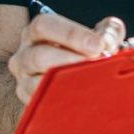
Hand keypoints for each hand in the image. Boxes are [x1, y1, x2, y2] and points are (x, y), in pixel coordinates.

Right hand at [8, 12, 124, 105]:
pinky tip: (85, 101)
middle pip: (38, 56)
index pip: (44, 26)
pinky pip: (42, 108)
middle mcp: (23, 56)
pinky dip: (64, 105)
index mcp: (35, 33)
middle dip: (70, 60)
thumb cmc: (81, 53)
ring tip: (92, 83)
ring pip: (37, 85)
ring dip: (67, 85)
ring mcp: (23, 83)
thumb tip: (110, 42)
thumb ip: (108, 32)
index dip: (71, 34)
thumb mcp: (94, 36)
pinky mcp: (30, 107)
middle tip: (97, 64)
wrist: (69, 78)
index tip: (98, 44)